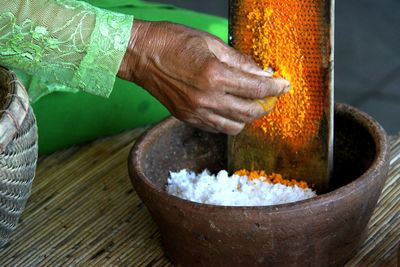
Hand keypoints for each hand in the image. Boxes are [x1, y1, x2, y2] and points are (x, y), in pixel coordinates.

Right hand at [118, 20, 289, 134]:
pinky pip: (216, 128)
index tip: (284, 85)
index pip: (256, 89)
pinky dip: (229, 121)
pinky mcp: (187, 118)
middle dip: (266, 105)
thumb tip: (262, 73)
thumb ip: (240, 61)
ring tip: (250, 104)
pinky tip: (230, 108)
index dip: (276, 88)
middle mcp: (206, 98)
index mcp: (214, 75)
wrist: (140, 55)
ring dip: (248, 117)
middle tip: (270, 96)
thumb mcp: (211, 43)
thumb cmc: (172, 41)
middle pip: (249, 113)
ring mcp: (195, 112)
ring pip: (234, 127)